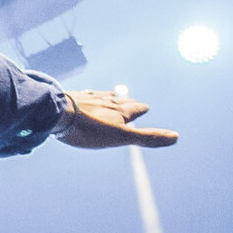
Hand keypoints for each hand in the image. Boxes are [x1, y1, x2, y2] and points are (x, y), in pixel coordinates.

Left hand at [54, 87, 176, 149]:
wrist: (56, 113)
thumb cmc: (89, 128)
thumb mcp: (120, 136)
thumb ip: (146, 138)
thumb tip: (176, 137)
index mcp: (118, 111)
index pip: (134, 109)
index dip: (140, 109)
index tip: (145, 107)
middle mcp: (105, 101)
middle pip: (119, 101)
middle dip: (127, 102)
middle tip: (132, 101)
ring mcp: (87, 97)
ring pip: (102, 96)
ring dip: (109, 97)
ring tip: (112, 96)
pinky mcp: (70, 97)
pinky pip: (82, 94)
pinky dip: (87, 95)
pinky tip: (82, 95)